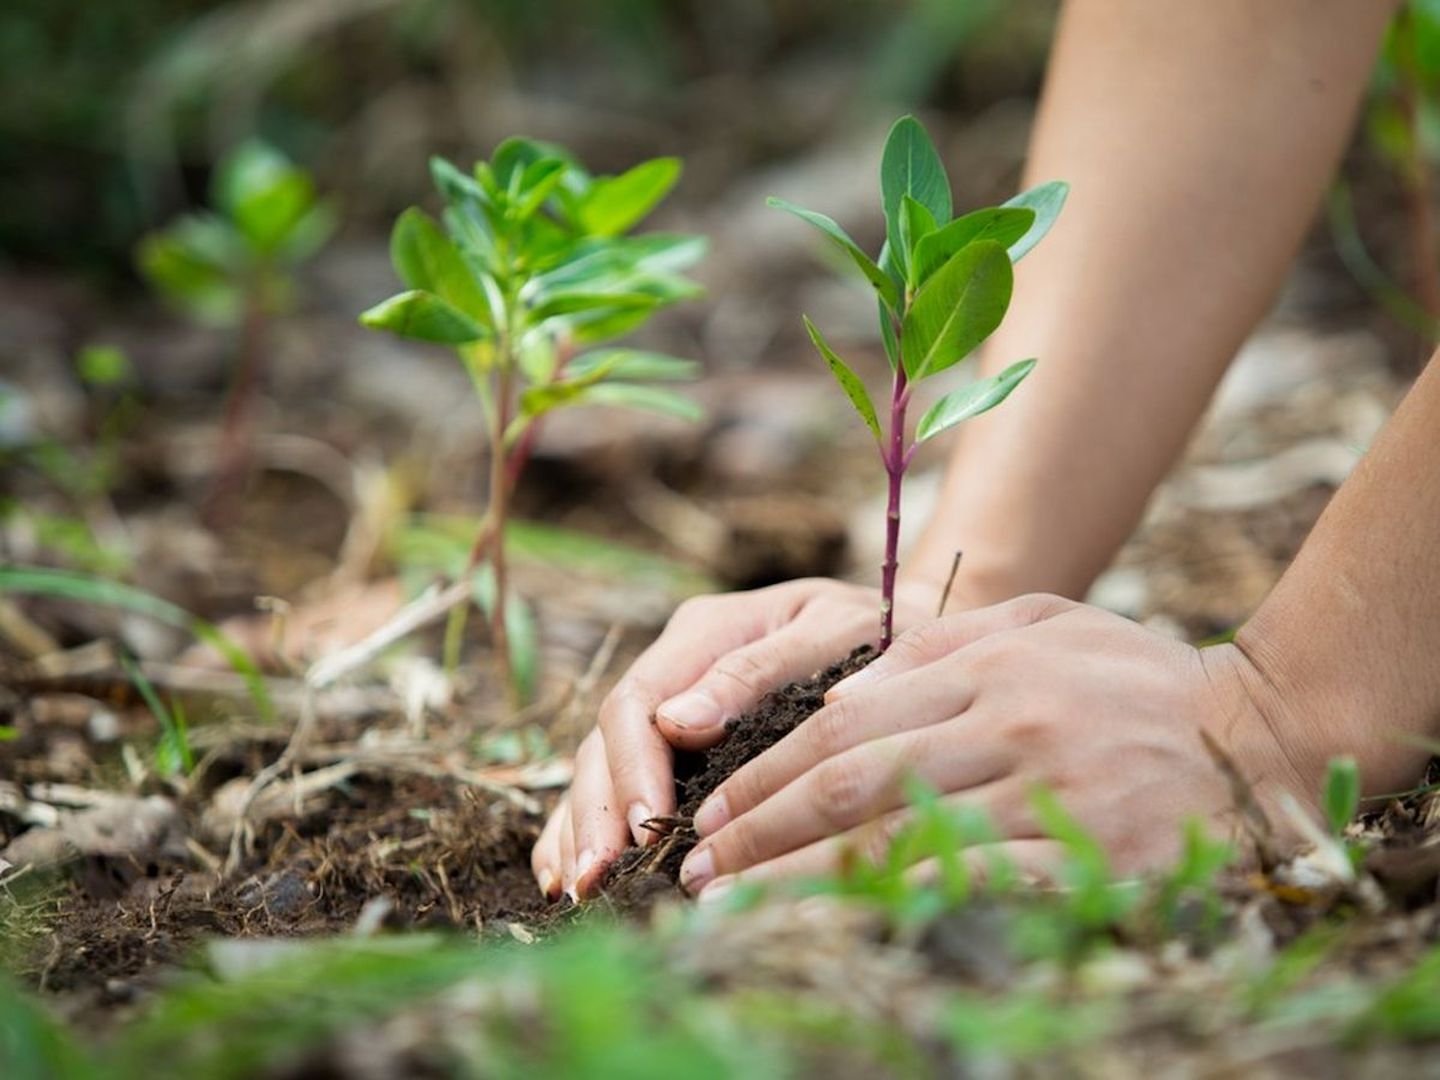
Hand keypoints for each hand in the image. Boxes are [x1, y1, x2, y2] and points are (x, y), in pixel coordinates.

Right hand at [531, 576, 941, 900]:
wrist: (909, 633)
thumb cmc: (880, 633)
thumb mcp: (833, 632)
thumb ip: (758, 670)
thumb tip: (677, 724)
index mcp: (705, 631)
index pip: (639, 702)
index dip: (632, 769)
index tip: (644, 830)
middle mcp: (676, 667)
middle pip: (607, 740)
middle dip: (597, 812)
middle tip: (597, 880)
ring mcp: (672, 704)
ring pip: (599, 765)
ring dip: (581, 827)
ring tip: (578, 890)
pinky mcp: (678, 742)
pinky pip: (616, 782)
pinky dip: (585, 825)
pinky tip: (568, 874)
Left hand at [677, 594, 1315, 897]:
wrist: (1261, 733)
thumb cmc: (1136, 677)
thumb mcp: (1041, 623)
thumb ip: (941, 646)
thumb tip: (840, 692)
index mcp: (986, 661)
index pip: (844, 722)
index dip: (766, 772)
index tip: (712, 812)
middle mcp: (1008, 720)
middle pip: (850, 783)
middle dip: (758, 830)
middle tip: (697, 869)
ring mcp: (1048, 790)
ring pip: (896, 842)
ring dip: (799, 882)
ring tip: (734, 909)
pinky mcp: (1089, 856)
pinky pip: (970, 890)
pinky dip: (892, 913)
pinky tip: (837, 933)